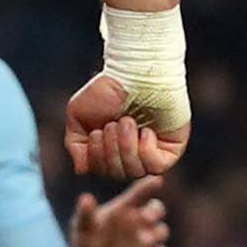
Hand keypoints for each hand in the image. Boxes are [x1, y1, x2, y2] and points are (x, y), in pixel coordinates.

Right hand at [65, 72, 190, 181]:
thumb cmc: (108, 90)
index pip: (101, 171)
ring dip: (126, 146)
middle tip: (113, 124)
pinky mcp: (171, 149)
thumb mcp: (78, 115)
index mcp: (111, 149)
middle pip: (117, 174)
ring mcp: (153, 153)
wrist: (135, 72)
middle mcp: (132, 154)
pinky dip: (146, 150)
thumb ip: (75, 145)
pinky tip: (146, 131)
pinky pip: (156, 167)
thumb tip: (82, 170)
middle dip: (111, 149)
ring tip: (128, 121)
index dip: (96, 157)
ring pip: (136, 171)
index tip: (97, 132)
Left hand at [71, 177, 168, 246]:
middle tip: (146, 217)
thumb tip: (86, 198)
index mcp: (124, 208)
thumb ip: (85, 214)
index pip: (140, 193)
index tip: (157, 181)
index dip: (149, 185)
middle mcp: (138, 221)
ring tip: (143, 240)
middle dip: (156, 210)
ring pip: (162, 231)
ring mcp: (144, 239)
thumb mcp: (82, 228)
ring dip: (157, 233)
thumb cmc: (86, 242)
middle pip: (157, 209)